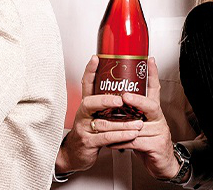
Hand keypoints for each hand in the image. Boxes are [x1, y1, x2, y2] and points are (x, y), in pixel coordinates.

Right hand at [55, 56, 143, 174]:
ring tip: (138, 123)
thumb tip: (127, 89)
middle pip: (90, 102)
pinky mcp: (88, 142)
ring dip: (122, 123)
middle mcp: (83, 114)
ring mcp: (84, 128)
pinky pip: (105, 138)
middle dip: (106, 100)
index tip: (96, 58)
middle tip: (121, 100)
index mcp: (87, 104)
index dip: (90, 70)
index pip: (86, 84)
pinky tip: (131, 135)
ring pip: (103, 123)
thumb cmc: (88, 131)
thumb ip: (107, 103)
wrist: (74, 154)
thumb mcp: (95, 114)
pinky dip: (120, 136)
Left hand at [108, 58, 180, 180]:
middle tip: (124, 97)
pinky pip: (136, 142)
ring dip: (121, 126)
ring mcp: (159, 131)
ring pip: (138, 126)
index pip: (155, 89)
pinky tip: (113, 143)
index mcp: (153, 111)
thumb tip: (111, 101)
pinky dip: (122, 142)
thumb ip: (129, 113)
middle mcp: (158, 118)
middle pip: (151, 105)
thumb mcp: (140, 124)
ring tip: (107, 123)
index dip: (153, 74)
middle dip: (137, 100)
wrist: (162, 164)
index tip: (149, 60)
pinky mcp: (156, 145)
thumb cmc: (149, 143)